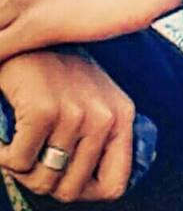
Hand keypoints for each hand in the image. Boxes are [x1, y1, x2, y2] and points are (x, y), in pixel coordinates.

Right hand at [0, 49, 134, 202]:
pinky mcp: (44, 110)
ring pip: (42, 180)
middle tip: (33, 157)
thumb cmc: (57, 72)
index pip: (114, 185)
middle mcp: (104, 116)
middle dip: (44, 181)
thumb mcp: (93, 100)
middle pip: (70, 190)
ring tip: (21, 142)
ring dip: (22, 168)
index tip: (64, 179)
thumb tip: (98, 186)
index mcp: (122, 115)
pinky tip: (7, 135)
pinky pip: (19, 163)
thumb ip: (101, 139)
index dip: (84, 193)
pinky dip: (5, 155)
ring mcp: (75, 113)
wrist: (28, 38)